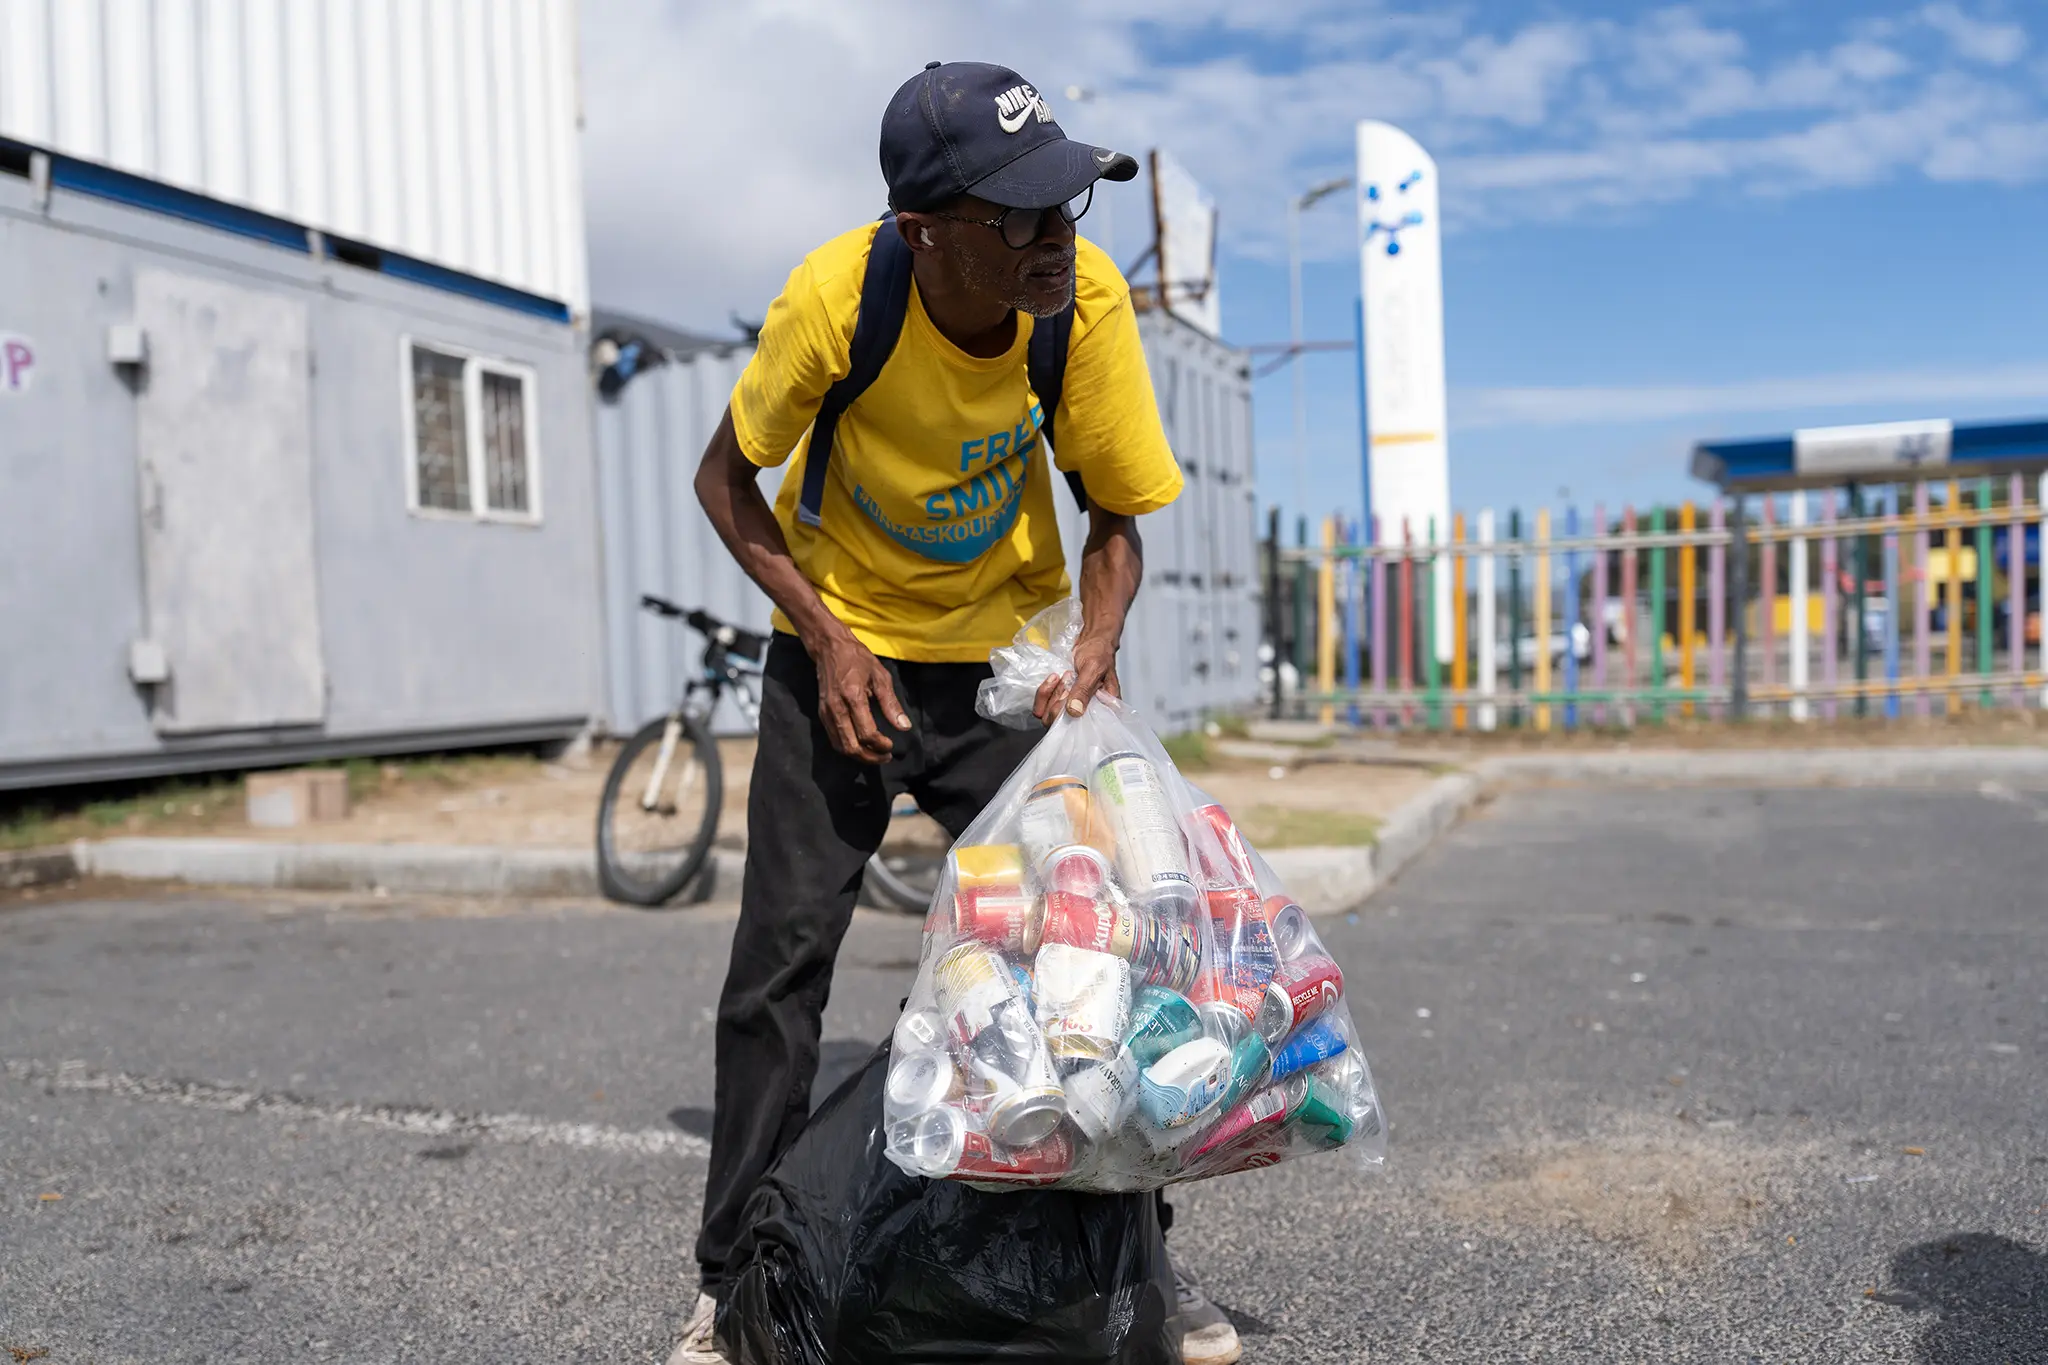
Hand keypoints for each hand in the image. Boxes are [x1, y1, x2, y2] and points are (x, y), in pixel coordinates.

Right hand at [806, 627, 909, 763]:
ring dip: (859, 756)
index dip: (881, 745)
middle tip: (886, 756)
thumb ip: (891, 703)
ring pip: (841, 747)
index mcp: (853, 697)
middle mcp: (836, 708)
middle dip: (871, 757)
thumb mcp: (880, 676)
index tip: (892, 746)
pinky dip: (848, 748)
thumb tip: (905, 726)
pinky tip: (862, 747)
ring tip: (876, 755)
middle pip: (852, 746)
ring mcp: (826, 713)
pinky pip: (834, 739)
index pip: (867, 732)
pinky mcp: (822, 715)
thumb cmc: (857, 659)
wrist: (829, 648)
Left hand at [1033, 627, 1121, 723]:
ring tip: (1062, 676)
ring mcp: (1070, 709)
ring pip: (1048, 716)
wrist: (1091, 641)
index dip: (1071, 718)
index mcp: (1102, 711)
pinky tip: (1053, 678)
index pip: (1083, 729)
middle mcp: (1085, 714)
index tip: (1070, 696)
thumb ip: (1084, 690)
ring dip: (1051, 695)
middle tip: (1068, 679)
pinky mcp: (1059, 701)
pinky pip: (1042, 705)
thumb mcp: (1093, 669)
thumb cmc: (1099, 653)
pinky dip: (1044, 692)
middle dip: (1059, 700)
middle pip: (1060, 724)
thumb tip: (1074, 712)